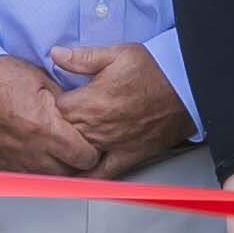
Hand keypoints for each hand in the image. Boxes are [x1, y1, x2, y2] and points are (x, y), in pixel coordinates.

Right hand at [0, 56, 94, 176]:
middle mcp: (29, 149)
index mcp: (44, 127)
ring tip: (56, 155)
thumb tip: (81, 116)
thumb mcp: (41, 81)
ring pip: (45, 180)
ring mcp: (11, 159)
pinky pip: (22, 178)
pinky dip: (32, 170)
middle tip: (76, 152)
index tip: (90, 146)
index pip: (84, 156)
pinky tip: (34, 157)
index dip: (92, 151)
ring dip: (54, 170)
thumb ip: (66, 103)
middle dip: (75, 164)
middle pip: (67, 174)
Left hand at [38, 43, 196, 178]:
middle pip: (60, 136)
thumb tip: (54, 54)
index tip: (47, 102)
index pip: (51, 111)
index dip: (47, 106)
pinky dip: (86, 178)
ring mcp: (110, 145)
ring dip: (65, 153)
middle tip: (51, 125)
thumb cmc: (153, 70)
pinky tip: (75, 177)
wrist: (186, 88)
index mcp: (88, 103)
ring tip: (56, 149)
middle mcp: (96, 128)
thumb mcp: (116, 54)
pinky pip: (102, 174)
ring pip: (75, 157)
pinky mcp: (126, 157)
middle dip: (54, 131)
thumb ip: (82, 57)